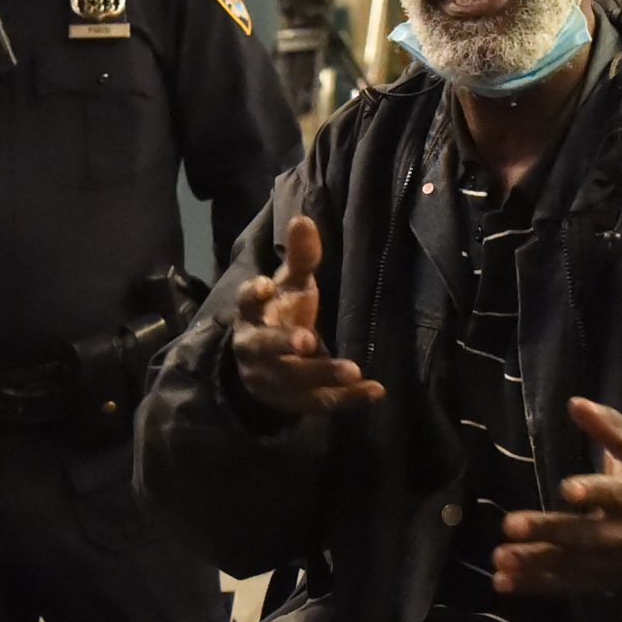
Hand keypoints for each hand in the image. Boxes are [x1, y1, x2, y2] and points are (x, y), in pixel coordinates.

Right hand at [229, 216, 386, 416]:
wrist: (260, 370)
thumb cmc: (279, 316)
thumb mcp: (288, 286)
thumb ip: (300, 258)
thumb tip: (303, 218)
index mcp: (250, 315)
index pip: (246, 302)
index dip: (253, 295)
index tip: (266, 284)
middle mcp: (254, 349)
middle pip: (265, 347)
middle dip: (283, 344)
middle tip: (307, 341)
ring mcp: (270, 379)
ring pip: (293, 380)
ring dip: (322, 374)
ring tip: (353, 370)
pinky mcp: (291, 403)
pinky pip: (319, 402)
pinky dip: (348, 399)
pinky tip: (376, 391)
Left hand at [494, 399, 621, 597]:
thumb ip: (607, 425)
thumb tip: (576, 403)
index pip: (617, 496)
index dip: (595, 492)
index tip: (567, 489)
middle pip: (588, 536)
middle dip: (549, 531)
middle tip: (509, 525)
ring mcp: (615, 563)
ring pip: (574, 565)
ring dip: (535, 563)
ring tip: (500, 558)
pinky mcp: (601, 581)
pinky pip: (566, 586)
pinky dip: (534, 585)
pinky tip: (502, 582)